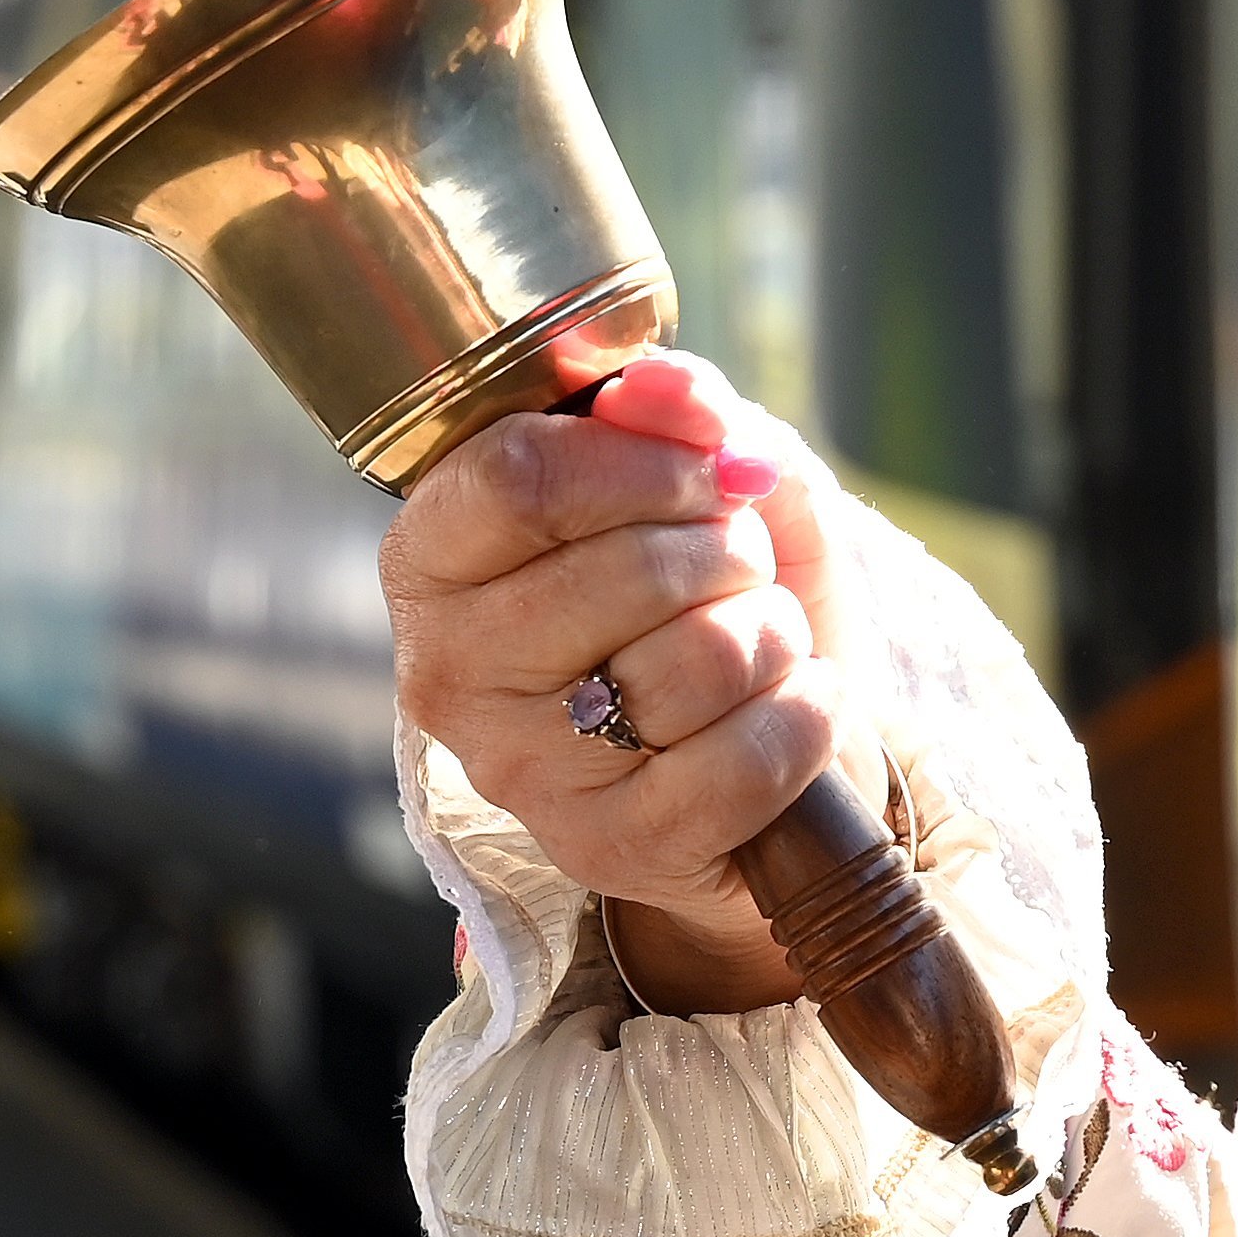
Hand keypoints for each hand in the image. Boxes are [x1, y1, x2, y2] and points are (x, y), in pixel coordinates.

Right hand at [380, 353, 853, 1010]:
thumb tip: (671, 387)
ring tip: (764, 640)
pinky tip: (797, 702)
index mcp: (433, 555)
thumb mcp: (698, 482)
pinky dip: (804, 717)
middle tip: (743, 566)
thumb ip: (679, 413)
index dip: (648, 459)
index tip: (712, 468)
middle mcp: (448, 669)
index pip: (521, 476)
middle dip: (728, 551)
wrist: (754, 751)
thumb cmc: (702, 598)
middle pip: (625, 569)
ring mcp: (519, 771)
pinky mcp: (606, 849)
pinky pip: (744, 763)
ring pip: (696, 663)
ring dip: (771, 634)